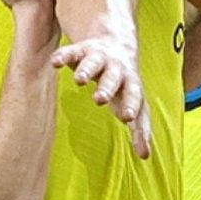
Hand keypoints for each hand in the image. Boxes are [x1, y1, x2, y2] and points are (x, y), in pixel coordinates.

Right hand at [54, 37, 151, 158]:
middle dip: (107, 87)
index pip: (134, 96)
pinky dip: (63, 56)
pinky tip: (55, 63)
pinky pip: (72, 52)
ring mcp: (99, 58)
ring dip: (87, 70)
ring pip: (93, 62)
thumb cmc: (124, 84)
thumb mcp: (132, 103)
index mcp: (131, 84)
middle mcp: (117, 69)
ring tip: (79, 81)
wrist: (116, 42)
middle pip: (113, 78)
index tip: (126, 117)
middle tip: (100, 99)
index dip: (131, 105)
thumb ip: (139, 128)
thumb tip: (145, 157)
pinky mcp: (81, 50)